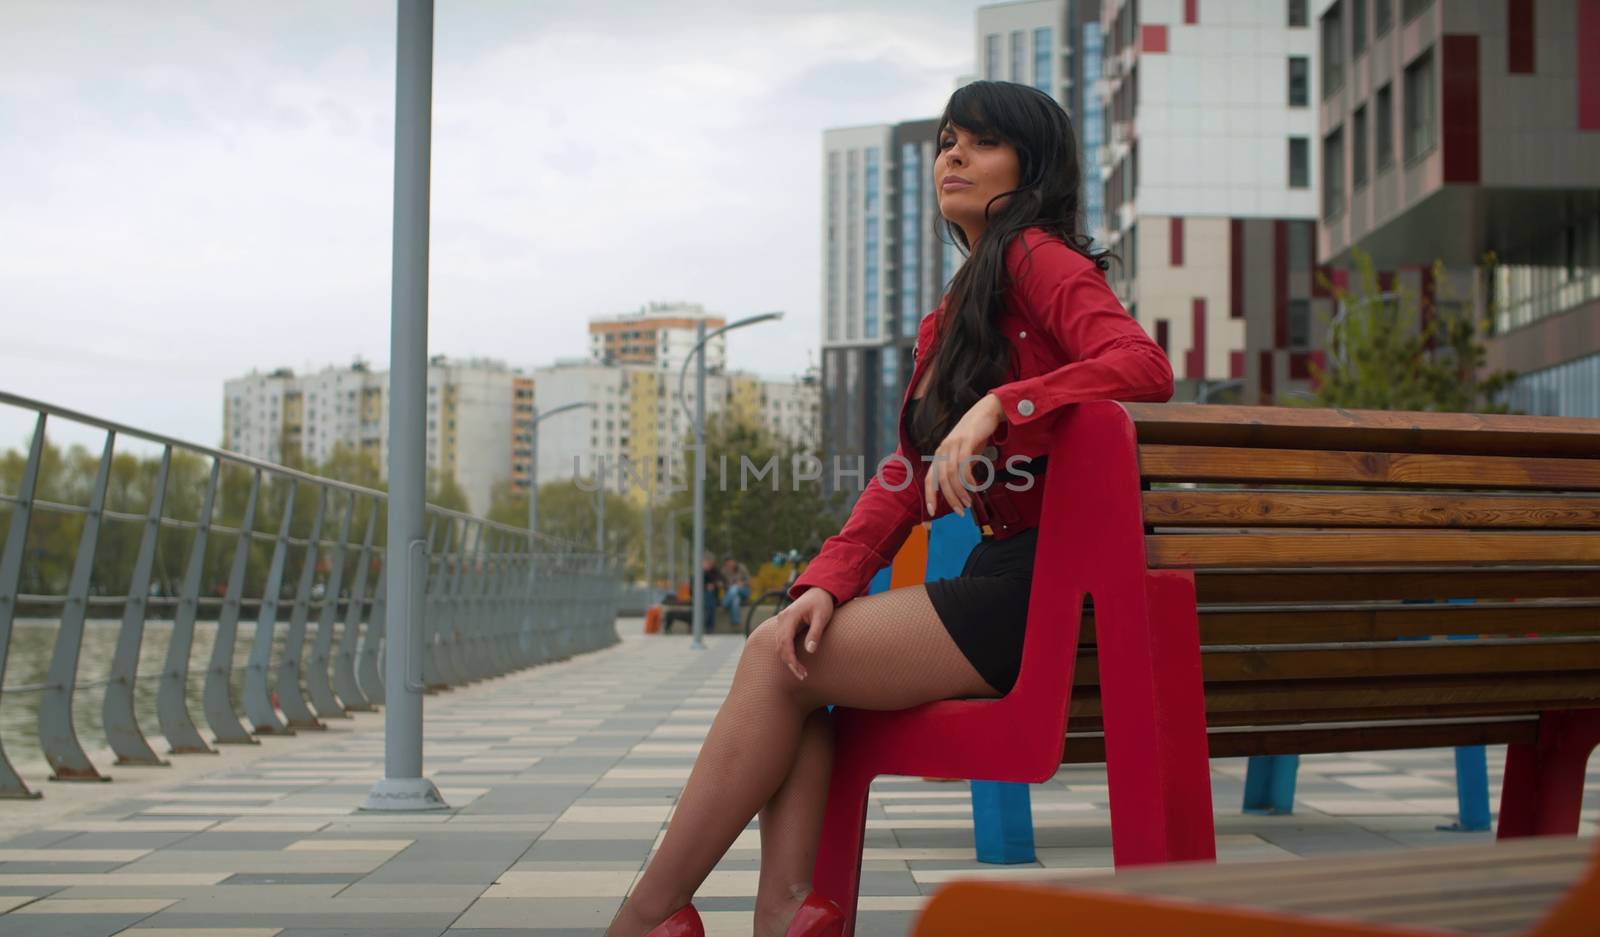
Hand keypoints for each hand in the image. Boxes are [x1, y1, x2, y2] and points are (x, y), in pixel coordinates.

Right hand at [767, 586, 834, 680]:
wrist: (819, 590)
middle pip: (780, 646)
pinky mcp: (785, 625)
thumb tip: (810, 651)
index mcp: (789, 616)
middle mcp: (781, 619)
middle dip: (790, 663)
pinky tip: (796, 662)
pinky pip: (782, 642)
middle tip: (803, 676)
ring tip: (801, 672)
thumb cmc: (822, 603)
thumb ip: (815, 633)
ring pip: (779, 645)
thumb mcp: (822, 617)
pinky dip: (787, 653)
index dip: (791, 659)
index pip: (785, 642)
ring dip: (788, 659)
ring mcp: (781, 622)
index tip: (800, 671)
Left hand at [923, 393, 1005, 522]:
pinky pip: (964, 464)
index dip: (930, 496)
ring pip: (952, 474)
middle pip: (941, 480)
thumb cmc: (976, 435)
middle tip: (960, 512)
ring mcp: (953, 444)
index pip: (930, 478)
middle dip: (949, 499)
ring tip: (968, 503)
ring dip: (960, 492)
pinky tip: (974, 487)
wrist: (987, 411)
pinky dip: (968, 479)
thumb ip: (960, 469)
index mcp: (940, 454)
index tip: (932, 513)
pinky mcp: (966, 440)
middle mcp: (943, 450)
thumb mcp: (965, 454)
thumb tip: (962, 488)